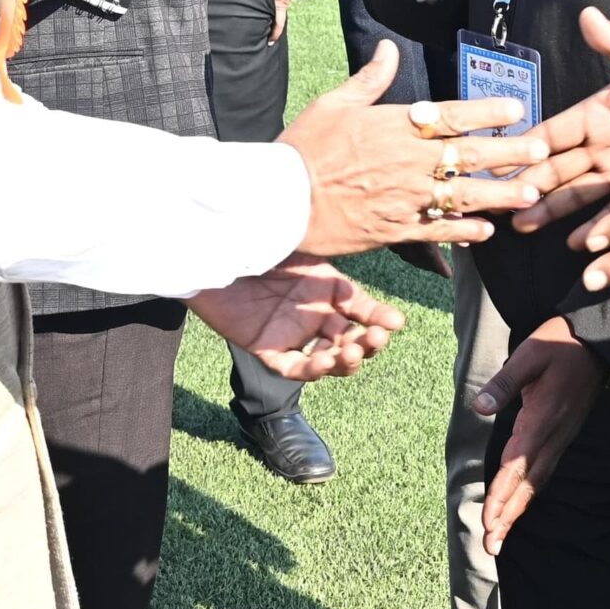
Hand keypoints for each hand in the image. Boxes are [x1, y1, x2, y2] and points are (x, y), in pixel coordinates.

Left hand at [192, 259, 404, 380]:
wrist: (213, 250)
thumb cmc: (257, 239)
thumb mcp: (303, 247)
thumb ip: (332, 264)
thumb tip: (370, 268)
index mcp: (327, 288)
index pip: (362, 309)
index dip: (380, 317)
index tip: (396, 322)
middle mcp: (314, 313)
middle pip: (351, 338)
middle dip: (369, 343)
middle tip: (376, 338)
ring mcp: (292, 333)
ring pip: (329, 359)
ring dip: (346, 360)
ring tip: (353, 352)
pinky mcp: (267, 348)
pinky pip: (294, 367)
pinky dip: (312, 369)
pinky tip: (325, 362)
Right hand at [284, 42, 549, 254]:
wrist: (280, 201)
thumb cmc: (303, 148)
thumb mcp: (333, 104)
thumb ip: (368, 80)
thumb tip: (388, 50)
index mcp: (395, 127)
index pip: (452, 116)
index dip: (488, 112)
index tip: (517, 109)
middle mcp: (407, 162)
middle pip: (469, 156)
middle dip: (509, 154)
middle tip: (542, 150)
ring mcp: (405, 199)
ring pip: (463, 197)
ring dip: (500, 195)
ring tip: (531, 194)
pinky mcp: (396, 230)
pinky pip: (439, 231)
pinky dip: (465, 232)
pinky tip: (488, 231)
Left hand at [471, 316, 603, 552]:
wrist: (597, 342)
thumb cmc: (559, 343)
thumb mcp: (530, 354)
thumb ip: (505, 382)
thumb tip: (480, 406)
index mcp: (542, 417)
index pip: (517, 464)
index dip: (501, 494)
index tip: (488, 520)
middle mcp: (553, 435)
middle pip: (528, 484)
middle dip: (508, 515)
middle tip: (492, 545)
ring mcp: (562, 437)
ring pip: (538, 482)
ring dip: (519, 510)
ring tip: (501, 536)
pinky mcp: (565, 435)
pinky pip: (546, 471)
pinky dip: (531, 493)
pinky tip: (521, 504)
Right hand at [510, 9, 609, 229]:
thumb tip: (589, 16)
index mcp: (599, 112)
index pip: (555, 129)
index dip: (531, 141)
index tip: (509, 154)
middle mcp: (602, 145)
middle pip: (556, 166)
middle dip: (529, 181)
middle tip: (504, 197)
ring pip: (575, 194)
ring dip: (549, 208)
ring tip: (522, 223)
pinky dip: (595, 229)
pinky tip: (579, 244)